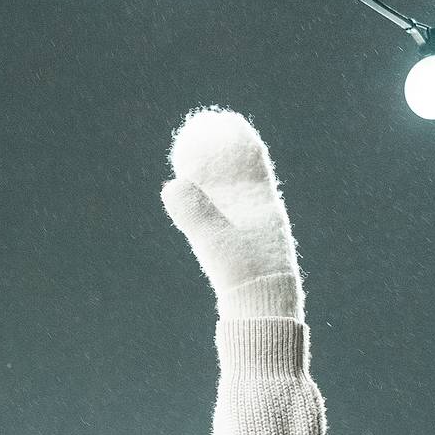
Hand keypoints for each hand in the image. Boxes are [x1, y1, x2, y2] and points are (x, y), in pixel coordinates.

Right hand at [160, 106, 305, 320]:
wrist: (263, 310)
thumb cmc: (244, 275)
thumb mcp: (215, 241)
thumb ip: (194, 213)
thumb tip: (171, 185)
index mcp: (264, 203)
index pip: (251, 158)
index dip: (234, 137)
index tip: (216, 123)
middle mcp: (264, 213)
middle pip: (243, 175)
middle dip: (222, 158)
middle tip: (198, 144)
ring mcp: (257, 232)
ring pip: (237, 197)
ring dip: (218, 182)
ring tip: (195, 172)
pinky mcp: (250, 251)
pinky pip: (233, 217)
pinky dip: (219, 205)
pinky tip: (204, 209)